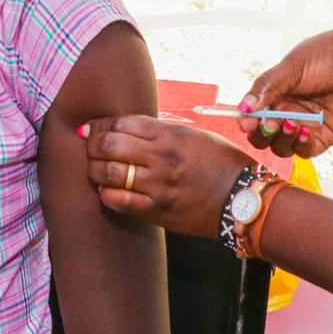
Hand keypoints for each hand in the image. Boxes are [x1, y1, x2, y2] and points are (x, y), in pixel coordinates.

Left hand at [80, 116, 255, 239]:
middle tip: (90, 147)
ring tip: (96, 170)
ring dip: (95, 170)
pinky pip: (119, 201)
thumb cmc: (221, 163)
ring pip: (109, 172)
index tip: (93, 128)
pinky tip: (107, 191)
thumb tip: (130, 130)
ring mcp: (157, 185)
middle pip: (109, 144)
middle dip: (92, 144)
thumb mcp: (193, 136)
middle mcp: (160, 157)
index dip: (100, 124)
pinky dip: (106, 194)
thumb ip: (162, 131)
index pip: (121, 123)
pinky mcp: (157, 210)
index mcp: (169, 134)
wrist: (242, 199)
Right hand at [239, 17, 332, 159]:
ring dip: (281, 139)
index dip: (247, 120)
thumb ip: (267, 86)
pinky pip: (305, 151)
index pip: (253, 113)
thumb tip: (242, 107)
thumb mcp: (294, 66)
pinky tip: (306, 130)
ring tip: (293, 122)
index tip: (246, 122)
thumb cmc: (332, 54)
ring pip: (281, 147)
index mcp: (278, 92)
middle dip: (262, 133)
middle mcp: (289, 110)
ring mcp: (307, 125)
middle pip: (263, 135)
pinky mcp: (326, 136)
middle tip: (270, 123)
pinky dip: (301, 144)